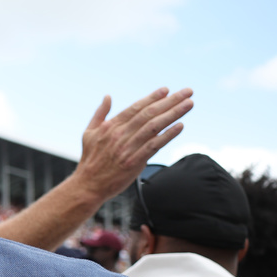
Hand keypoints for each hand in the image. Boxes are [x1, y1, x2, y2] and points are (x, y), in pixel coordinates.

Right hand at [70, 87, 193, 205]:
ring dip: (174, 114)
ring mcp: (127, 148)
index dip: (153, 98)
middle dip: (170, 101)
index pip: (136, 107)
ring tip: (188, 104)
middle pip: (149, 113)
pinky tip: (180, 126)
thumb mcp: (89, 133)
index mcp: (111, 126)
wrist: (87, 186)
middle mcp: (120, 134)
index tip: (167, 90)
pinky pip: (154, 146)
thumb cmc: (90, 160)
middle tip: (187, 92)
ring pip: (154, 126)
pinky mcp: (134, 162)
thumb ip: (100, 114)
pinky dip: (168, 135)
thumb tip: (108, 97)